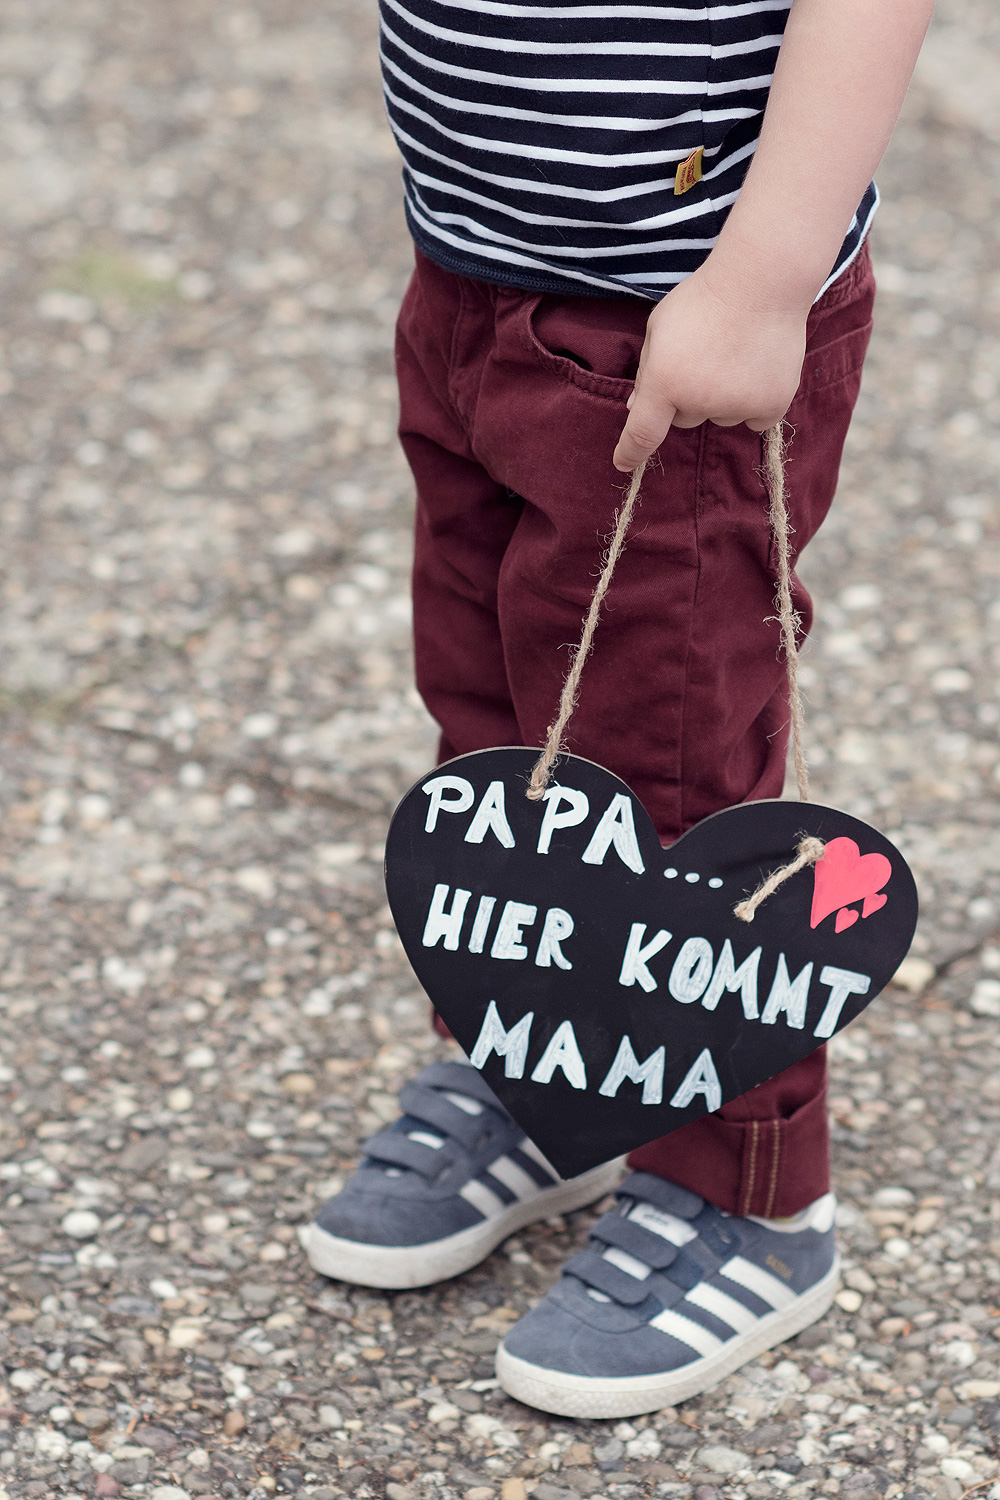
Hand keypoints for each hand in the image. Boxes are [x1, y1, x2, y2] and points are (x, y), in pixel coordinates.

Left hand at [612, 264, 809, 471]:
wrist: (764, 281)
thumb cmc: (705, 298)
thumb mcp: (660, 325)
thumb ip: (647, 368)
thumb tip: (637, 407)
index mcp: (665, 381)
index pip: (642, 433)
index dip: (630, 452)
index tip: (623, 464)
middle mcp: (699, 401)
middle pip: (686, 419)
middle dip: (690, 396)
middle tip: (707, 356)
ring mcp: (737, 405)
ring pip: (721, 417)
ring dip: (724, 397)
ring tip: (736, 354)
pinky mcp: (771, 405)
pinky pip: (754, 419)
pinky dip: (755, 401)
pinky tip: (758, 367)